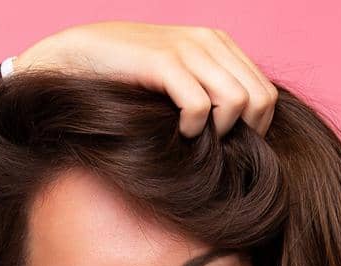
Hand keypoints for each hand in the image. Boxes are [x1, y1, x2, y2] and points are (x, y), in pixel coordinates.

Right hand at [13, 21, 278, 137]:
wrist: (75, 56)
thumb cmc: (124, 76)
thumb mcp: (176, 76)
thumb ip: (208, 89)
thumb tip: (240, 130)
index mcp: (218, 43)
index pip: (265, 91)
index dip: (257, 127)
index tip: (231, 146)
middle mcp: (209, 42)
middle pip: (259, 99)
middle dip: (244, 132)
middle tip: (216, 148)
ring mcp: (187, 49)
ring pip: (237, 102)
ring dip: (220, 131)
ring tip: (195, 139)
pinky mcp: (163, 63)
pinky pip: (199, 104)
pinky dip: (193, 127)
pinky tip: (178, 133)